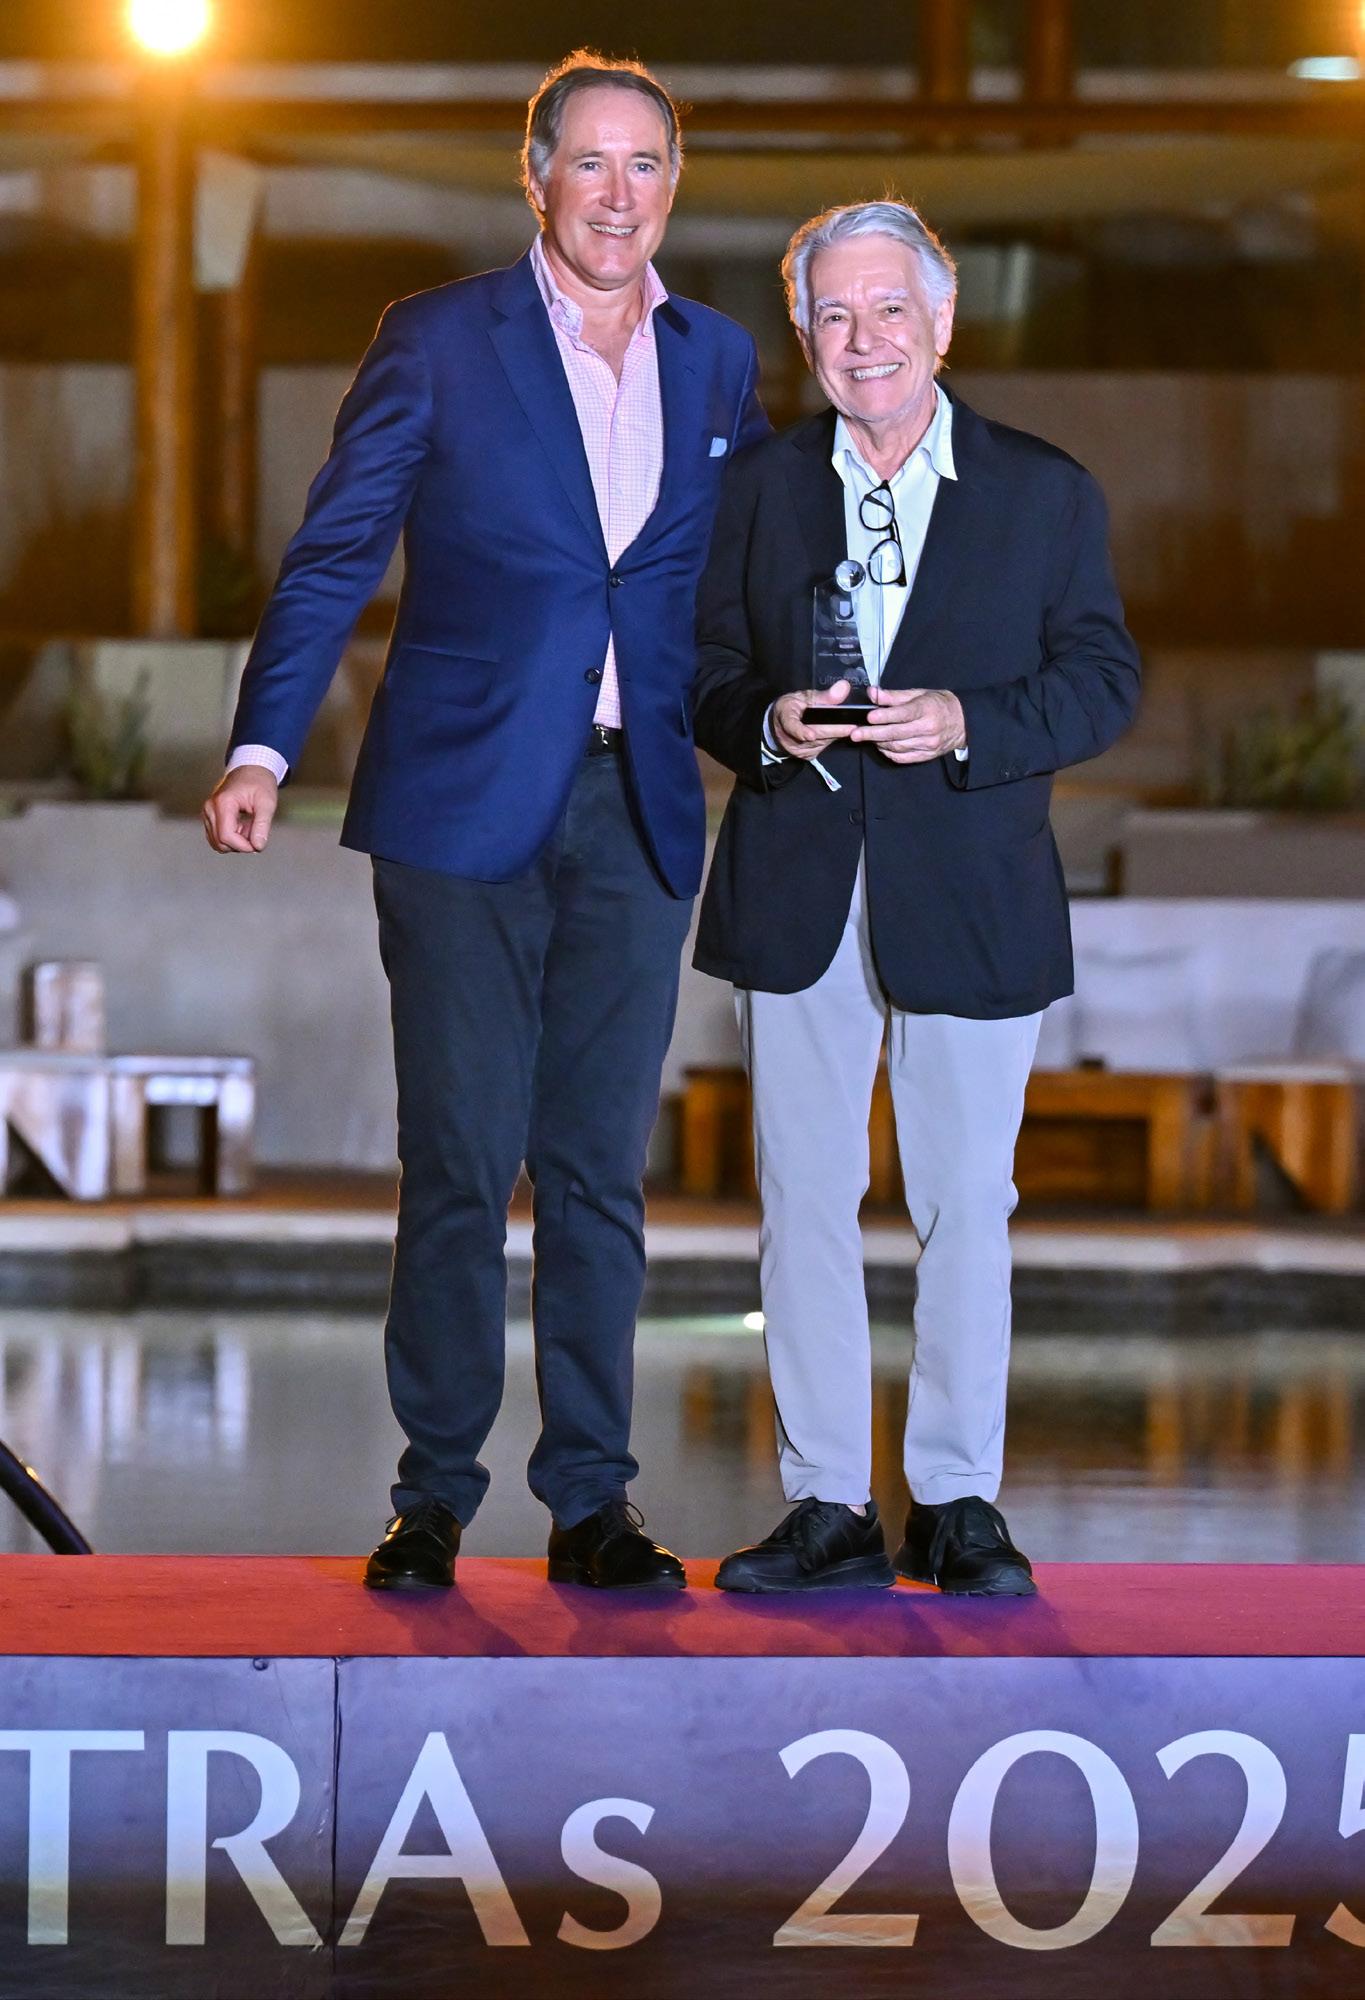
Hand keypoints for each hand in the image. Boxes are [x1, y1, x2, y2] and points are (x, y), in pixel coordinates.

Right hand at [202, 765, 278, 853]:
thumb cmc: (259, 782)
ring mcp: (207, 812)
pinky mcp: (209, 817)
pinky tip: (243, 827)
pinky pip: (217, 837)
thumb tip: (258, 846)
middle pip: (220, 842)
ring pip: (217, 842)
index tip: (257, 844)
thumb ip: (262, 826)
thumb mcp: (267, 803)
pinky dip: (231, 837)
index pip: (226, 836)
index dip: (243, 846)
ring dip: (236, 841)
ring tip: (249, 826)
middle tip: (256, 832)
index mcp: (223, 802)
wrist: (251, 770)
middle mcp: (210, 808)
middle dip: (240, 844)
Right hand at [771, 680, 858, 760]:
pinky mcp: (807, 756)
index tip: (811, 736)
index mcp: (786, 717)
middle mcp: (790, 737)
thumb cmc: (793, 707)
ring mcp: (798, 749)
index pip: (791, 726)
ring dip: (835, 734)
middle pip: (815, 736)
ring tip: (847, 725)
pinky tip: (837, 731)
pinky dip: (831, 738)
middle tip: (852, 727)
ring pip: (822, 742)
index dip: (801, 731)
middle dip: (834, 731)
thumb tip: (843, 687)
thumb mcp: (805, 696)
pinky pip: (823, 747)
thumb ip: (825, 695)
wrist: (780, 725)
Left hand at [850, 686, 965, 763]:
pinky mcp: (926, 756)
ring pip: (897, 746)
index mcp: (927, 709)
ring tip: (866, 736)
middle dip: (873, 734)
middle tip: (855, 734)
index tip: (869, 717)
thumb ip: (894, 696)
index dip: (885, 716)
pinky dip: (889, 752)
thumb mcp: (918, 694)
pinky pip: (903, 757)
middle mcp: (928, 729)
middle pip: (896, 733)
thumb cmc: (938, 705)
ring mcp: (928, 745)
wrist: (962, 722)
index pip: (904, 714)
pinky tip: (880, 746)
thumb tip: (873, 693)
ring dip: (879, 742)